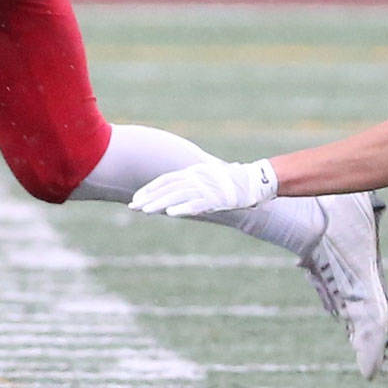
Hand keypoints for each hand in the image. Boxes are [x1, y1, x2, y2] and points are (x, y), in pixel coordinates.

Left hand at [131, 159, 278, 216]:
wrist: (254, 181)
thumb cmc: (230, 182)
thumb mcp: (206, 180)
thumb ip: (191, 185)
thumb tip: (174, 197)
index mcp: (193, 173)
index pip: (166, 180)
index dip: (150, 190)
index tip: (136, 199)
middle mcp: (196, 178)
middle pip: (168, 188)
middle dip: (149, 198)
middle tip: (133, 207)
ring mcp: (205, 188)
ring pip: (178, 195)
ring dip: (160, 203)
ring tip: (145, 211)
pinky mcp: (216, 198)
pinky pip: (197, 204)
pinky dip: (183, 208)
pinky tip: (171, 214)